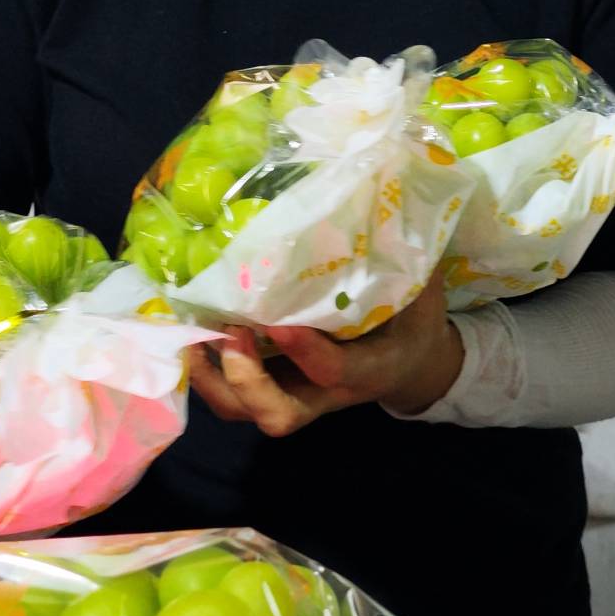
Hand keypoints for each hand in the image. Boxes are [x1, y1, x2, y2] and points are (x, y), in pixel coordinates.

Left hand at [190, 274, 466, 438]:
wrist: (412, 367)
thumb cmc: (414, 323)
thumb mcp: (421, 293)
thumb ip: (403, 260)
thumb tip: (386, 200)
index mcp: (371, 369)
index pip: (334, 371)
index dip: (305, 352)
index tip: (279, 322)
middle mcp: (328, 394)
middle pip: (277, 414)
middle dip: (246, 379)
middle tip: (231, 330)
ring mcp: (298, 396)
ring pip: (245, 412)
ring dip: (214, 378)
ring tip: (194, 333)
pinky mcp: (276, 388)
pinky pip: (235, 396)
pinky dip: (208, 370)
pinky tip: (193, 331)